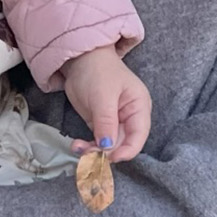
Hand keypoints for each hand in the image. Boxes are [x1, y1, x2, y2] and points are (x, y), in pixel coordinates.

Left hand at [61, 46, 151, 161]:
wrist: (79, 59)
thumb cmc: (97, 70)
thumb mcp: (103, 96)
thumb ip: (106, 122)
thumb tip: (108, 146)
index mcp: (139, 107)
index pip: (139, 135)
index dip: (127, 150)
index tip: (110, 158)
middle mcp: (130, 116)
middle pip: (124, 143)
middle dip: (107, 151)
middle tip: (88, 155)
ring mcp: (115, 121)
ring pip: (109, 145)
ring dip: (94, 150)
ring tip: (78, 148)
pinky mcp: (100, 123)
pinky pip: (98, 140)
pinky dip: (88, 145)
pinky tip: (77, 145)